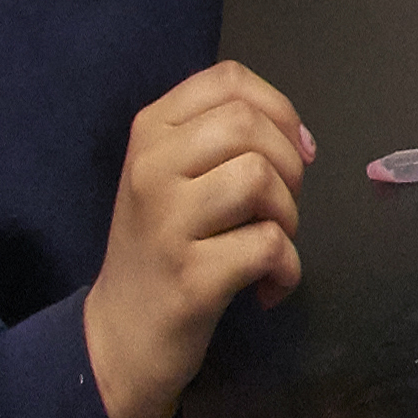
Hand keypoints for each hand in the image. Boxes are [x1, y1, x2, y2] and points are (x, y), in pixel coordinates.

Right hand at [80, 62, 316, 417]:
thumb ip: (220, 143)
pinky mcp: (191, 274)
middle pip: (249, 125)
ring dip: (288, 217)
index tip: (292, 150)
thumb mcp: (173, 178)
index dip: (279, 109)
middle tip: (279, 209)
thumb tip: (298, 138)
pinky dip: (287, 269)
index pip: (228, 80)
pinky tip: (267, 288)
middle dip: (289, 165)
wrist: (118, 336)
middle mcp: (151, 167)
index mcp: (150, 133)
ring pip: (260, 179)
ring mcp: (167, 220)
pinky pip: (268, 246)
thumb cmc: (159, 250)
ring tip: (269, 246)